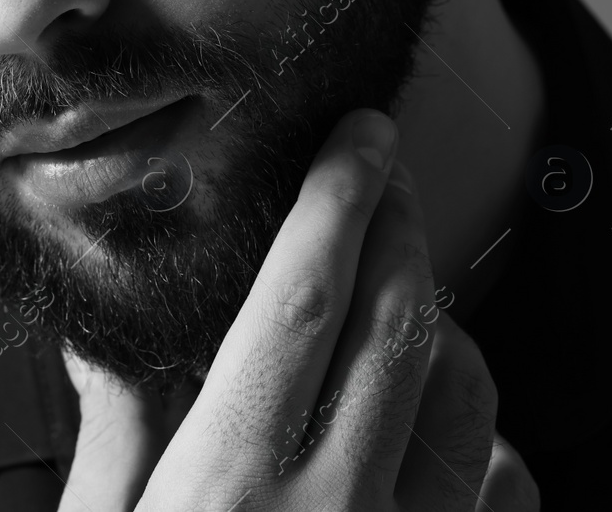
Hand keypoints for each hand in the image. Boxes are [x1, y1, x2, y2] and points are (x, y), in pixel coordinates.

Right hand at [110, 107, 535, 510]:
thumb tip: (109, 346)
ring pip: (465, 394)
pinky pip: (502, 486)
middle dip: (401, 227)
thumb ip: (117, 442)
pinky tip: (442, 414)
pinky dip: (487, 435)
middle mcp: (333, 509)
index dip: (339, 201)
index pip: (304, 302)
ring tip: (404, 293)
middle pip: (397, 324)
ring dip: (442, 323)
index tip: (358, 138)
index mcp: (229, 485)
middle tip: (387, 177)